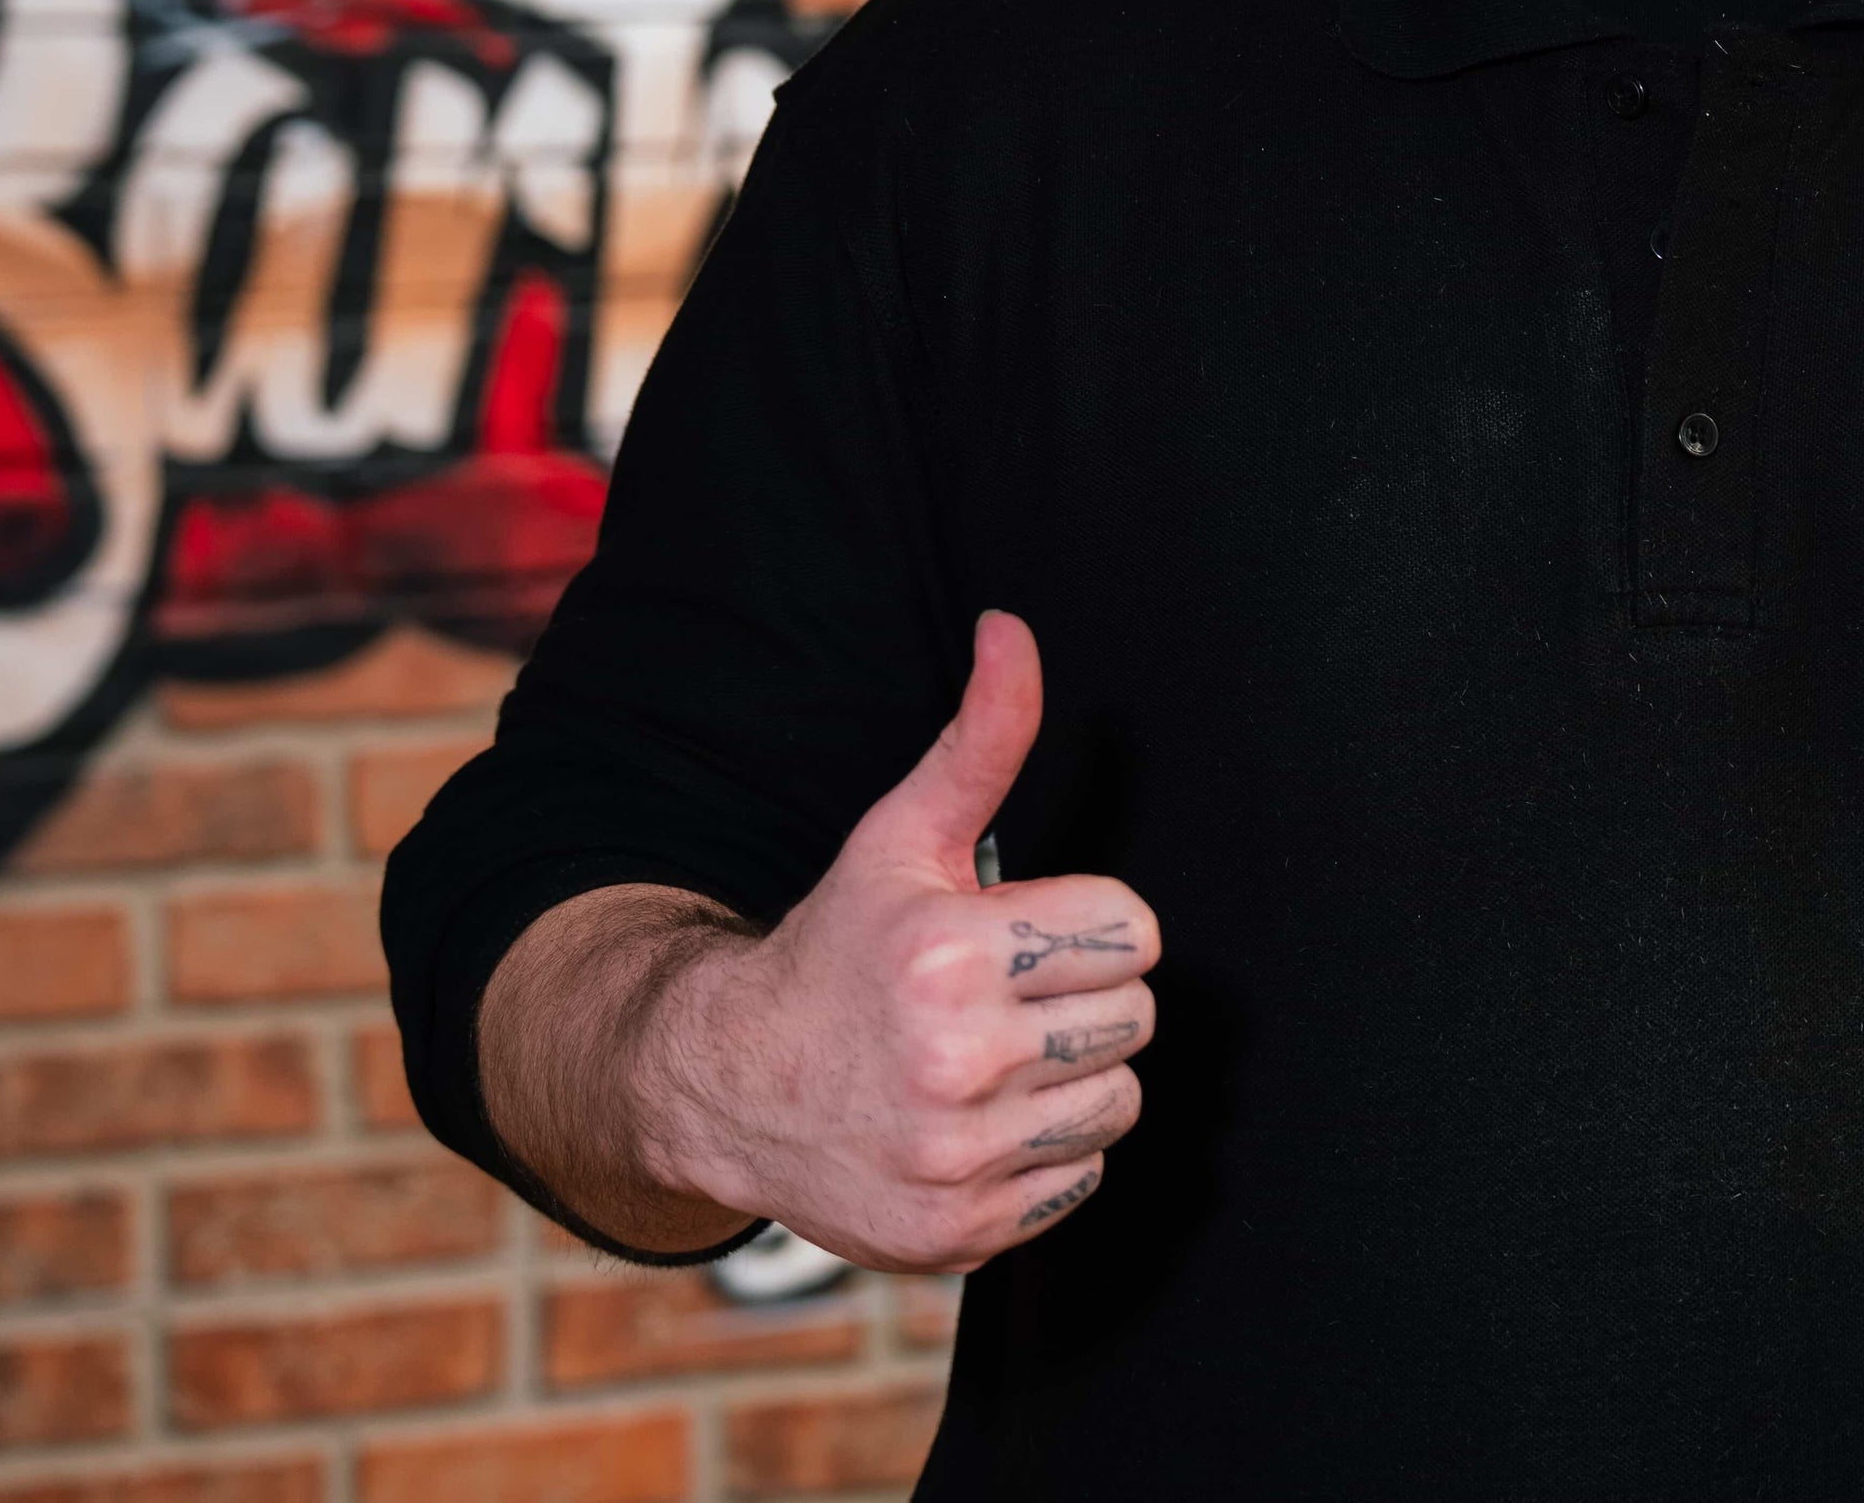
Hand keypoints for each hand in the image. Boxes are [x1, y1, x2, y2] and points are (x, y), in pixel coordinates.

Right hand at [635, 611, 1158, 1273]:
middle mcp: (955, 1060)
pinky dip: (1045, 1155)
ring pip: (1120, 1101)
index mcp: (952, 952)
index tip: (1029, 932)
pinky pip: (1082, 1179)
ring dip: (1074, 1078)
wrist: (727, 1086)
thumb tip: (1012, 631)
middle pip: (1136, 1016)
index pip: (1135, 931)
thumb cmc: (835, 951)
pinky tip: (979, 1122)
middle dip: (1084, 996)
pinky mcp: (960, 1233)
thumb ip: (980, 738)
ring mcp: (957, 1158)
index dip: (1088, 923)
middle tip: (1011, 995)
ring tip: (997, 1058)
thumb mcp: (900, 837)